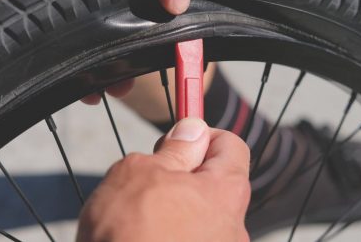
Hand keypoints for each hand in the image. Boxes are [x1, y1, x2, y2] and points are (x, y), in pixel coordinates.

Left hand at [6, 0, 200, 103]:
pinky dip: (78, 42)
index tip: (175, 55)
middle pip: (142, 11)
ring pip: (109, 18)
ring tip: (101, 87)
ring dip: (106, 55)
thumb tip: (180, 2)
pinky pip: (78, 13)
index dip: (180, 25)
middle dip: (136, 51)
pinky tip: (77, 70)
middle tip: (128, 81)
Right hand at [77, 118, 250, 241]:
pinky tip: (144, 241)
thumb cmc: (127, 235)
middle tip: (149, 181)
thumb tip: (193, 131)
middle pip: (216, 184)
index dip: (203, 135)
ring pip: (200, 217)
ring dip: (175, 210)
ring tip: (139, 220)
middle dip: (184, 176)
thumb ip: (173, 149)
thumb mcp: (139, 173)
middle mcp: (233, 228)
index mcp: (225, 192)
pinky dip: (171, 237)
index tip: (178, 138)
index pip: (232, 145)